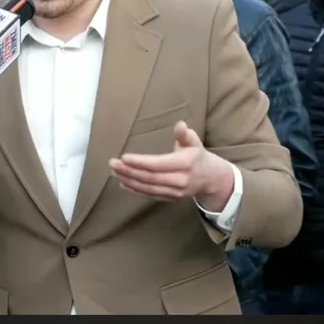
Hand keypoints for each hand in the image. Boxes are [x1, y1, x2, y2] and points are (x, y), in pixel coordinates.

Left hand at [110, 121, 232, 208]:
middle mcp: (180, 180)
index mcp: (185, 164)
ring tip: (114, 171)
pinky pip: (150, 195)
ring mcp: (174, 192)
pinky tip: (123, 182)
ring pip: (148, 188)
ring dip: (129, 180)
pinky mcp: (170, 198)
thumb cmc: (198, 156)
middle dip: (129, 171)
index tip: (124, 157)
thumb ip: (185, 134)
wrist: (210, 179)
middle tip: (112, 164)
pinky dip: (135, 190)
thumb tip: (180, 125)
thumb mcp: (194, 142)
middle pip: (150, 177)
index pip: (159, 164)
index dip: (140, 162)